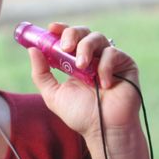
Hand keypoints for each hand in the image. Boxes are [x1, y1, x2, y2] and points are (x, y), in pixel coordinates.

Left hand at [27, 22, 140, 138]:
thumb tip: (32, 50)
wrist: (102, 130)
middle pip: (83, 32)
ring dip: (86, 48)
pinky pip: (113, 53)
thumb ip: (41, 73)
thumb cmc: (80, 115)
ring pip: (98, 37)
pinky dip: (104, 66)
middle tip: (65, 47)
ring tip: (81, 67)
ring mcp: (109, 60)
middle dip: (72, 34)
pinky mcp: (126, 64)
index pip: (68, 38)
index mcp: (74, 62)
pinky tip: (102, 84)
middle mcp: (92, 57)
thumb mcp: (53, 94)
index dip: (61, 29)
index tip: (51, 28)